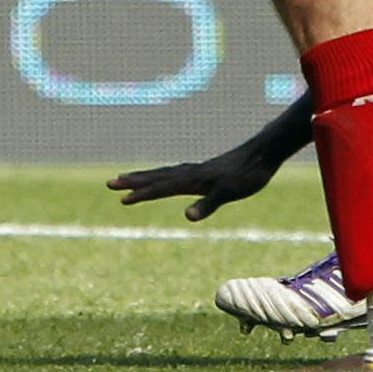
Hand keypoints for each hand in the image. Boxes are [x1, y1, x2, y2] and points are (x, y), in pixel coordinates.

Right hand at [105, 143, 280, 220]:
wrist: (262, 154)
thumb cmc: (247, 175)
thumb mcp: (228, 193)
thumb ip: (208, 204)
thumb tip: (187, 217)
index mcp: (192, 180)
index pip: (161, 188)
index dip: (142, 194)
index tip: (122, 199)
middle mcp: (190, 173)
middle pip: (155, 177)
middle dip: (133, 181)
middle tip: (110, 183)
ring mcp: (196, 171)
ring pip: (163, 174)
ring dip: (143, 177)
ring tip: (126, 177)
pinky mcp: (204, 172)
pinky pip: (174, 174)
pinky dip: (161, 176)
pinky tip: (164, 178)